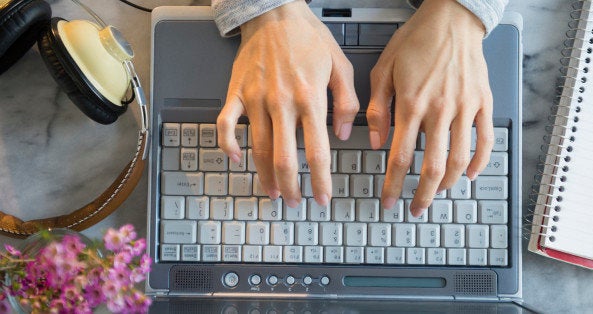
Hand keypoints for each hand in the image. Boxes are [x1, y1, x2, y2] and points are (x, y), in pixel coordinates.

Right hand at [217, 1, 358, 206]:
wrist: (273, 12)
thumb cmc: (308, 37)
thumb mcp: (340, 64)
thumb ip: (347, 101)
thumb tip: (345, 134)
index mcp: (309, 98)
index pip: (316, 151)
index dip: (319, 181)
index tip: (322, 198)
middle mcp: (281, 104)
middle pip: (284, 158)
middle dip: (291, 187)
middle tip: (296, 203)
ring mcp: (255, 99)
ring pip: (257, 148)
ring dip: (264, 174)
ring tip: (273, 191)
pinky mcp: (237, 93)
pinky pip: (226, 124)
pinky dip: (228, 144)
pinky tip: (235, 159)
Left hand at [367, 0, 493, 216]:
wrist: (451, 18)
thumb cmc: (416, 41)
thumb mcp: (383, 70)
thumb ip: (377, 108)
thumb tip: (375, 141)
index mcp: (412, 104)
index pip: (401, 157)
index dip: (394, 184)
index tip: (389, 200)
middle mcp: (440, 110)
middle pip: (433, 167)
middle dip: (422, 195)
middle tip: (415, 208)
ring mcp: (465, 108)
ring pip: (461, 159)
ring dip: (449, 184)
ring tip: (438, 194)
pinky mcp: (484, 103)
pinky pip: (486, 140)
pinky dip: (480, 162)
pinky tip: (471, 174)